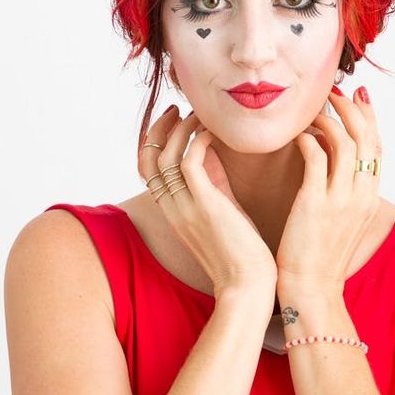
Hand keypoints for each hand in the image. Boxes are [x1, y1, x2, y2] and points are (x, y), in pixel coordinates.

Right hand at [138, 105, 276, 298]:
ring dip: (180, 129)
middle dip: (160, 128)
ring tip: (198, 115)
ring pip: (166, 155)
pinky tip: (214, 134)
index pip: (146, 170)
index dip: (153, 142)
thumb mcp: (221, 214)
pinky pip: (190, 161)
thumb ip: (212, 186)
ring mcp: (186, 208)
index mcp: (172, 212)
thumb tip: (214, 156)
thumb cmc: (241, 254)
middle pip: (149, 158)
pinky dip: (199, 141)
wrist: (248, 285)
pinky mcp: (206, 205)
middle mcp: (172, 209)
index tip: (172, 122)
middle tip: (179, 109)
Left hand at [275, 85, 382, 290]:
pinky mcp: (314, 204)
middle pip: (366, 138)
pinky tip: (296, 138)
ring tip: (312, 113)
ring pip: (344, 143)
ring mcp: (340, 200)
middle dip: (351, 109)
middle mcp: (361, 196)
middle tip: (333, 94)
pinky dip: (307, 141)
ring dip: (328, 121)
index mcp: (370, 199)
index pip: (378, 147)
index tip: (359, 97)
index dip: (370, 117)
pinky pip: (315, 158)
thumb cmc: (321, 259)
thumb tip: (333, 165)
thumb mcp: (344, 223)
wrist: (312, 290)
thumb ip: (345, 194)